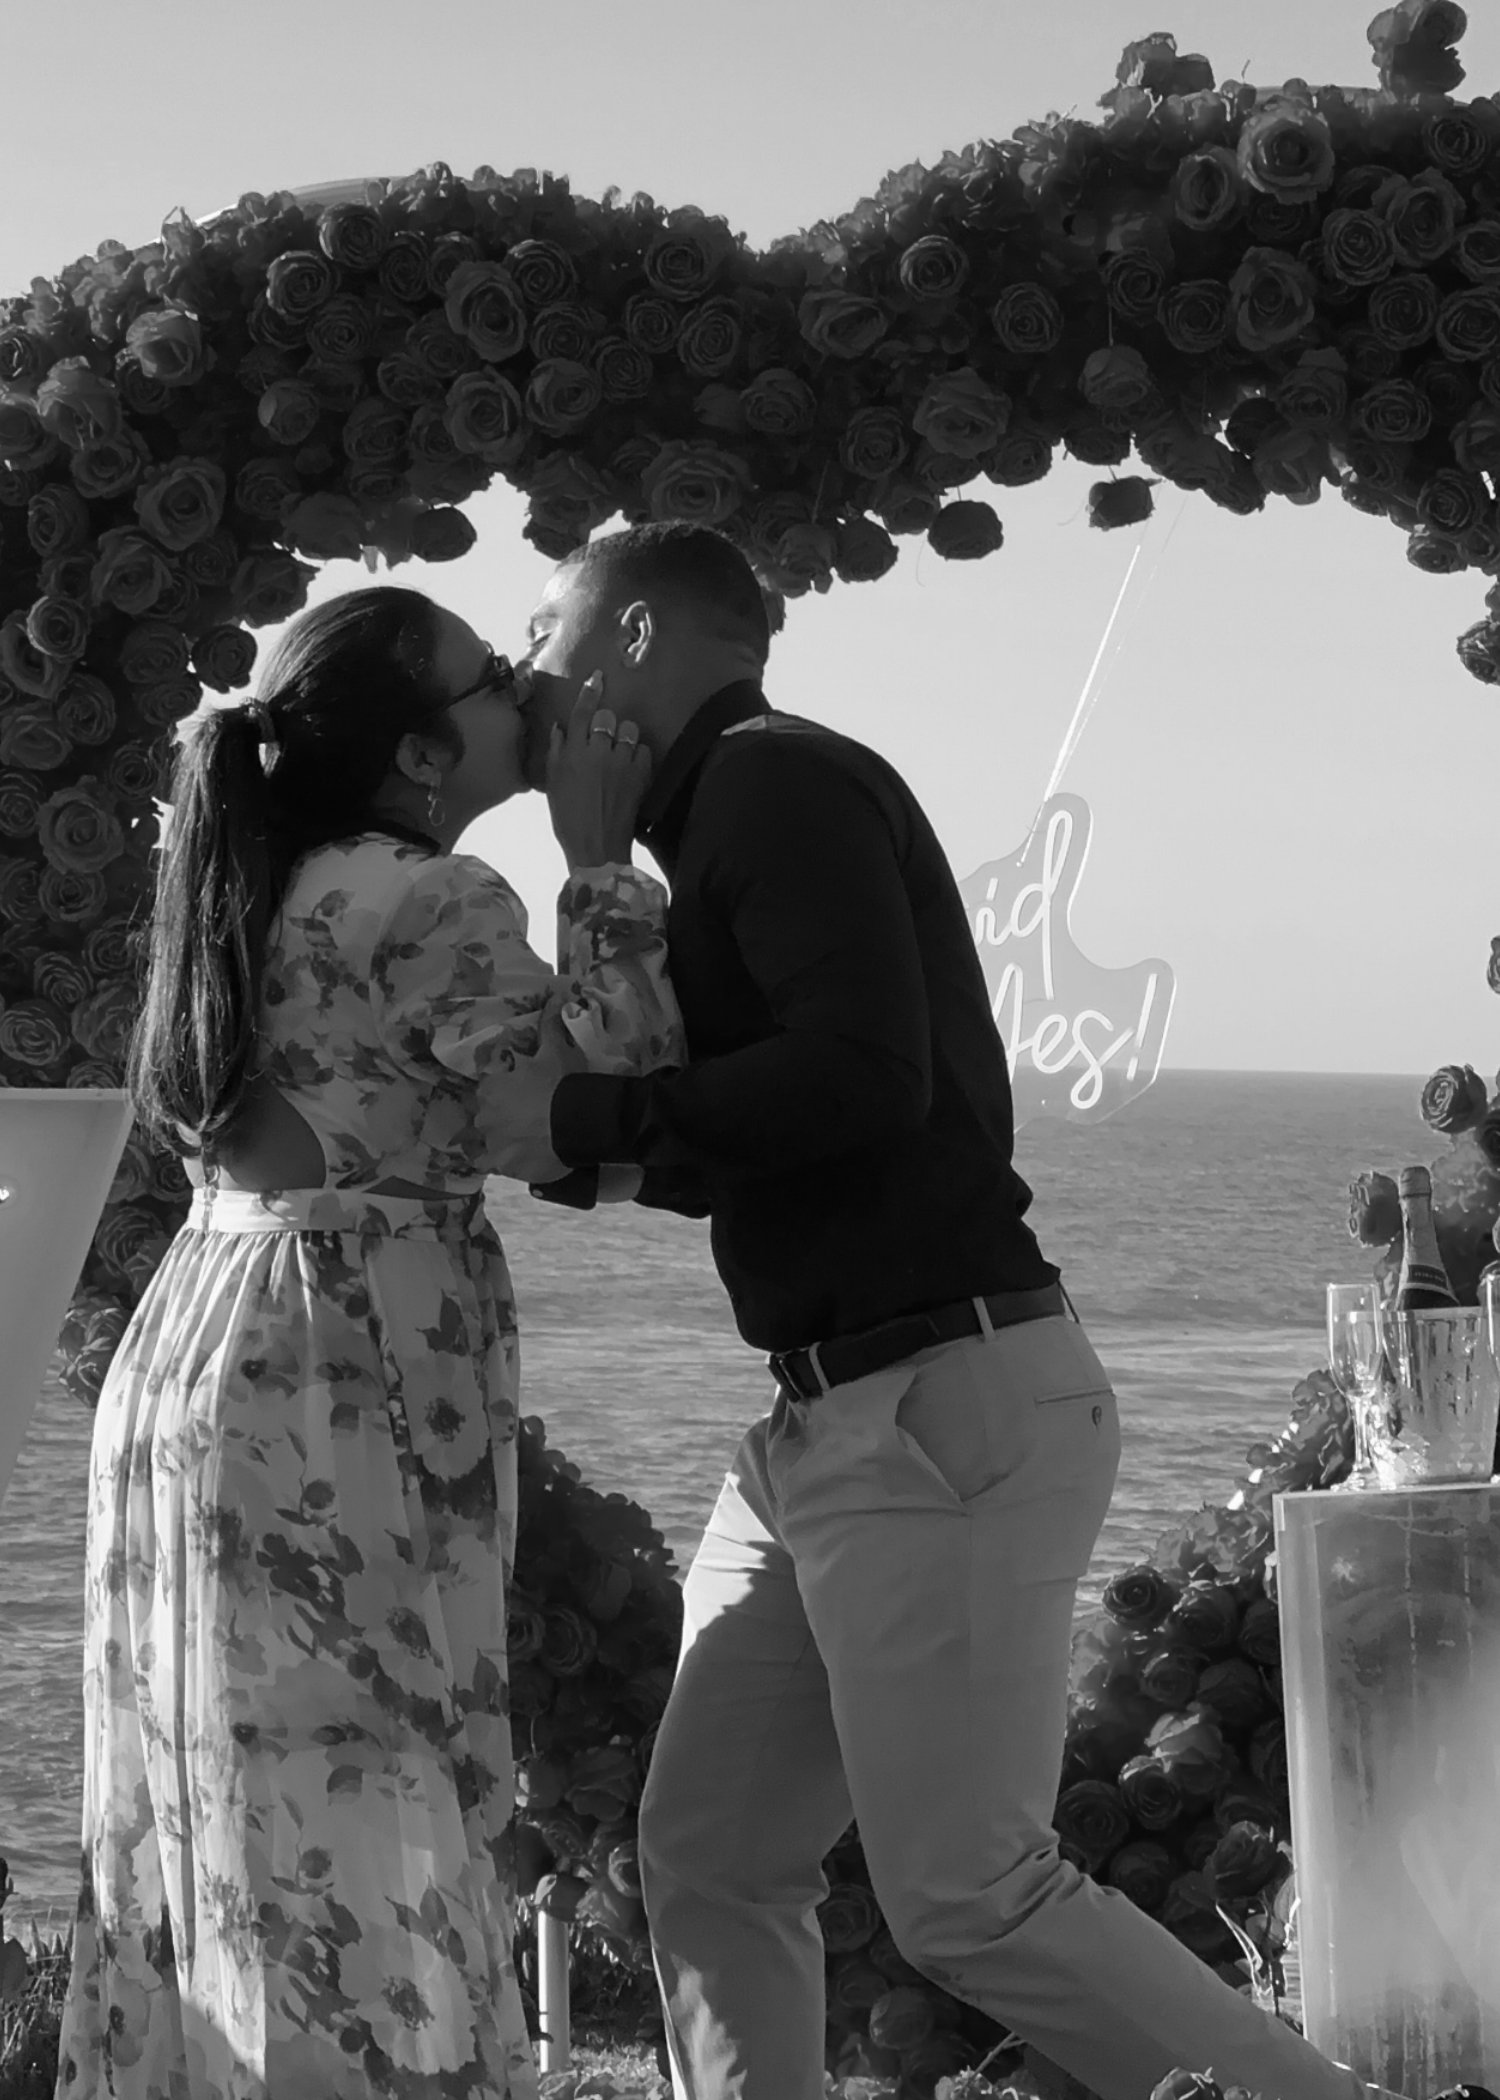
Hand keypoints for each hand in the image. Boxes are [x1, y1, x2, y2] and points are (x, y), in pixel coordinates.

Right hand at [545, 672, 652, 869]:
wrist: (597, 846)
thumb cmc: (569, 819)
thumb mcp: (554, 785)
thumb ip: (556, 753)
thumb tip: (561, 728)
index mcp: (572, 754)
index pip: (581, 713)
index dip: (589, 693)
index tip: (597, 678)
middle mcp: (597, 753)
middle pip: (607, 718)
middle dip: (605, 723)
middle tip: (603, 738)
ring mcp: (621, 763)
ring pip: (628, 730)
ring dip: (624, 736)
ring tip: (619, 752)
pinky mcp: (640, 775)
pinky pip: (643, 750)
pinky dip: (638, 755)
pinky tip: (631, 767)